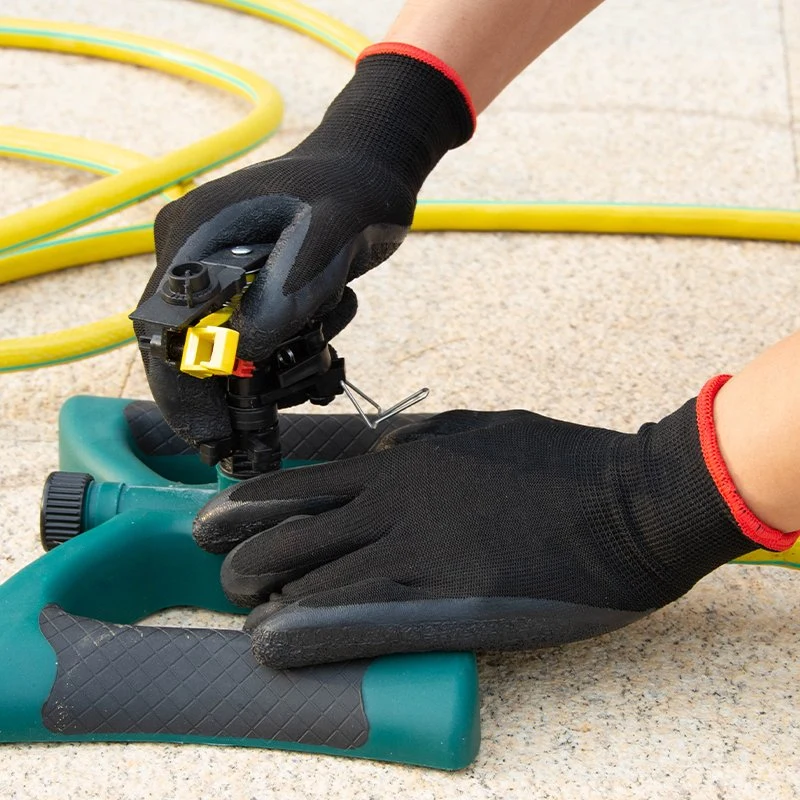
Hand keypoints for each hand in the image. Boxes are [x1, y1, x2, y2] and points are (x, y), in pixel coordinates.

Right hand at [134, 47, 473, 445]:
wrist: (373, 166)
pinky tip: (326, 337)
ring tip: (321, 360)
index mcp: (194, 234)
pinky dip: (285, 352)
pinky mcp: (246, 285)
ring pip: (221, 348)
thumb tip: (239, 353)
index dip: (180, 388)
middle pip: (184, 346)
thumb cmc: (354, 189)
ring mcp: (216, 271)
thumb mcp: (331, 235)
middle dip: (219, 397)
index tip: (210, 434)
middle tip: (244, 446)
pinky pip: (249, 337)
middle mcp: (192, 255)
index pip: (163, 327)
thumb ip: (285, 291)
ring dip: (270, 370)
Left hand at [193, 383, 757, 667]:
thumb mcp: (483, 427)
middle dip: (244, 560)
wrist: (631, 501)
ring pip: (311, 578)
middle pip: (288, 534)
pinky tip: (276, 643)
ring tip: (252, 617)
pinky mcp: (450, 600)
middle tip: (233, 579)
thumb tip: (382, 452)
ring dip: (268, 601)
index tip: (214, 525)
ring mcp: (419, 551)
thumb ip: (424, 440)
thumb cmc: (563, 460)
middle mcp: (396, 502)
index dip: (245, 507)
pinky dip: (308, 632)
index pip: (297, 485)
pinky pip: (358, 618)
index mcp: (402, 463)